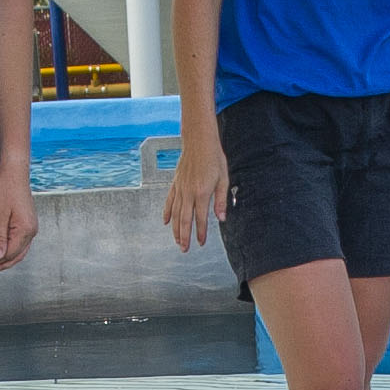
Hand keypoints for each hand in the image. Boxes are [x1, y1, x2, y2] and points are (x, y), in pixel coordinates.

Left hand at [0, 167, 36, 276]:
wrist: (13, 173)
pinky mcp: (26, 223)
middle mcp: (31, 231)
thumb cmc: (5, 189)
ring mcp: (30, 227)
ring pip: (15, 249)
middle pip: (14, 255)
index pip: (9, 253)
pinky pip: (16, 240)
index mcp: (25, 230)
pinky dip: (4, 244)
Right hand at [162, 137, 230, 253]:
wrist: (199, 140)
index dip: (200, 233)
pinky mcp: (175, 183)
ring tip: (177, 240)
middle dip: (184, 236)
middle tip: (184, 249)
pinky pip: (169, 201)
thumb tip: (221, 218)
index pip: (200, 218)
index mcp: (202, 192)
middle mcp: (188, 192)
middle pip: (185, 220)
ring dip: (176, 229)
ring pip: (176, 213)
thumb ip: (221, 200)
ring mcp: (180, 188)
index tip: (201, 243)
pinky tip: (166, 222)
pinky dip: (167, 212)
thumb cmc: (213, 157)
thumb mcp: (223, 179)